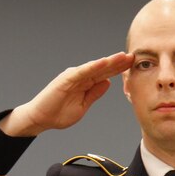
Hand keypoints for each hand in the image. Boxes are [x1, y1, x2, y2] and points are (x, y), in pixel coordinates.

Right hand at [0, 51, 133, 136]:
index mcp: (85, 83)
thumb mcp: (83, 106)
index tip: (133, 65)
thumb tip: (108, 82)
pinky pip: (82, 72)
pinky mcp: (66, 79)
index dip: (119, 69)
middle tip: (133, 56)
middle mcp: (80, 76)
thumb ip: (94, 94)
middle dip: (118, 63)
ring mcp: (73, 76)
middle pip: (103, 68)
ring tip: (122, 57)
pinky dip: (93, 66)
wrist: (40, 119)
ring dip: (109, 62)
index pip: (105, 74)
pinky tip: (104, 62)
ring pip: (95, 67)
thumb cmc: (58, 113)